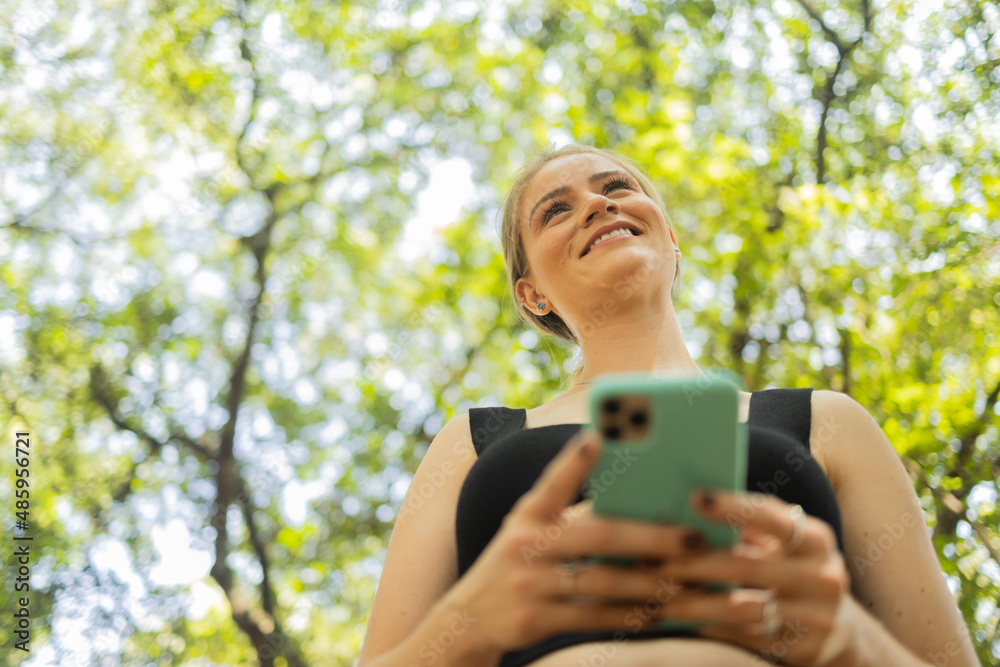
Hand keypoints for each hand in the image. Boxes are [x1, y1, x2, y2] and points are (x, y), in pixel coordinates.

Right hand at [443, 430, 707, 654]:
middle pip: (599, 536)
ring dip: (649, 583)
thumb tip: (639, 504)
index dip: (575, 460)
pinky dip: (628, 616)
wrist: (470, 617)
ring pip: (602, 581)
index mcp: (528, 513)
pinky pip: (591, 617)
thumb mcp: (531, 529)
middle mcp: (524, 542)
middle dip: (651, 537)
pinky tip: (656, 613)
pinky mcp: (532, 619)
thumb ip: (572, 516)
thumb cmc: (520, 562)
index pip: (554, 481)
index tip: (599, 436)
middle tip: (693, 538)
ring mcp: (527, 582)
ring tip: (686, 581)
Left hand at [654, 489, 857, 665]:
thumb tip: (696, 506)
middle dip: (695, 563)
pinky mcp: (804, 650)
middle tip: (655, 561)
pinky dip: (712, 629)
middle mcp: (822, 576)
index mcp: (816, 540)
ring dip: (695, 603)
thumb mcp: (790, 545)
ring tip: (661, 597)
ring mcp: (816, 617)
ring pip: (742, 609)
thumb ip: (754, 527)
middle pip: (747, 566)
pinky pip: (747, 638)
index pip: (772, 517)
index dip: (734, 506)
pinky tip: (685, 622)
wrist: (843, 631)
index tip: (695, 496)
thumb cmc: (797, 571)